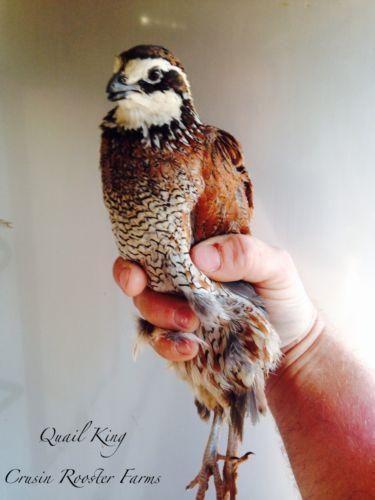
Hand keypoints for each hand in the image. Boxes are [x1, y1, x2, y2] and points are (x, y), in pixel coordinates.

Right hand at [113, 235, 317, 361]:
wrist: (293, 348)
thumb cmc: (283, 299)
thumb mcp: (275, 267)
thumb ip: (244, 254)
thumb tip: (198, 256)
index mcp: (201, 250)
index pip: (159, 242)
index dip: (138, 255)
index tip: (136, 276)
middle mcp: (183, 276)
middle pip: (142, 278)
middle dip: (149, 297)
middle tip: (184, 314)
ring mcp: (179, 306)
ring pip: (145, 308)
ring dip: (160, 319)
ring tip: (192, 327)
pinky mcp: (180, 336)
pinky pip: (160, 340)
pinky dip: (168, 346)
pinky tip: (191, 349)